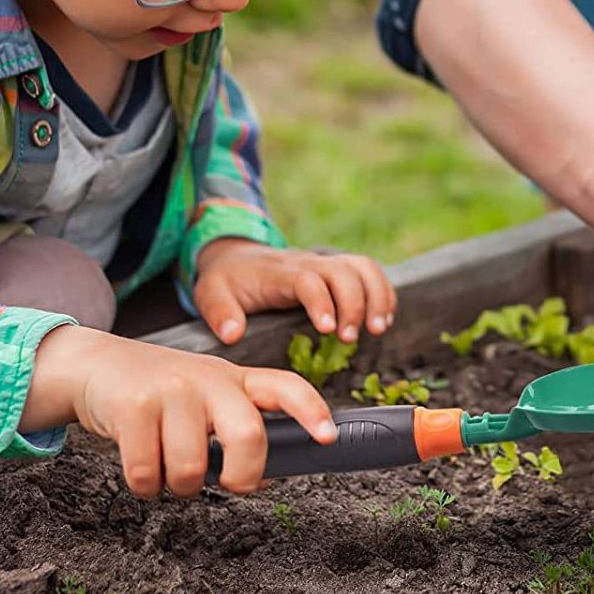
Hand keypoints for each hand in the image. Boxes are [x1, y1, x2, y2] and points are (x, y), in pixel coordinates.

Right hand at [26, 327, 335, 496]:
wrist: (97, 365)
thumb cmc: (163, 393)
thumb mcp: (208, 395)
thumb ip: (239, 425)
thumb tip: (268, 477)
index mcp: (236, 379)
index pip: (286, 387)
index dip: (311, 411)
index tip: (327, 437)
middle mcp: (210, 379)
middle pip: (248, 436)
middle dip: (241, 475)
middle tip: (228, 482)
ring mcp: (172, 390)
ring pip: (191, 469)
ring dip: (178, 486)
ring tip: (169, 468)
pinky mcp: (134, 406)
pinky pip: (147, 473)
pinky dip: (144, 485)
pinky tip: (142, 466)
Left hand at [193, 240, 396, 346]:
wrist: (236, 255)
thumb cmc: (227, 280)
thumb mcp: (210, 294)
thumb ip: (220, 313)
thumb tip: (233, 334)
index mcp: (279, 271)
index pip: (307, 280)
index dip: (322, 303)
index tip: (328, 330)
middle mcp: (308, 262)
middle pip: (343, 271)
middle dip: (355, 304)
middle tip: (352, 338)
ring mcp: (325, 263)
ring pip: (363, 267)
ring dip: (377, 296)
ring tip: (378, 329)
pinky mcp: (337, 269)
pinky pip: (369, 272)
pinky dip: (383, 292)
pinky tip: (383, 319)